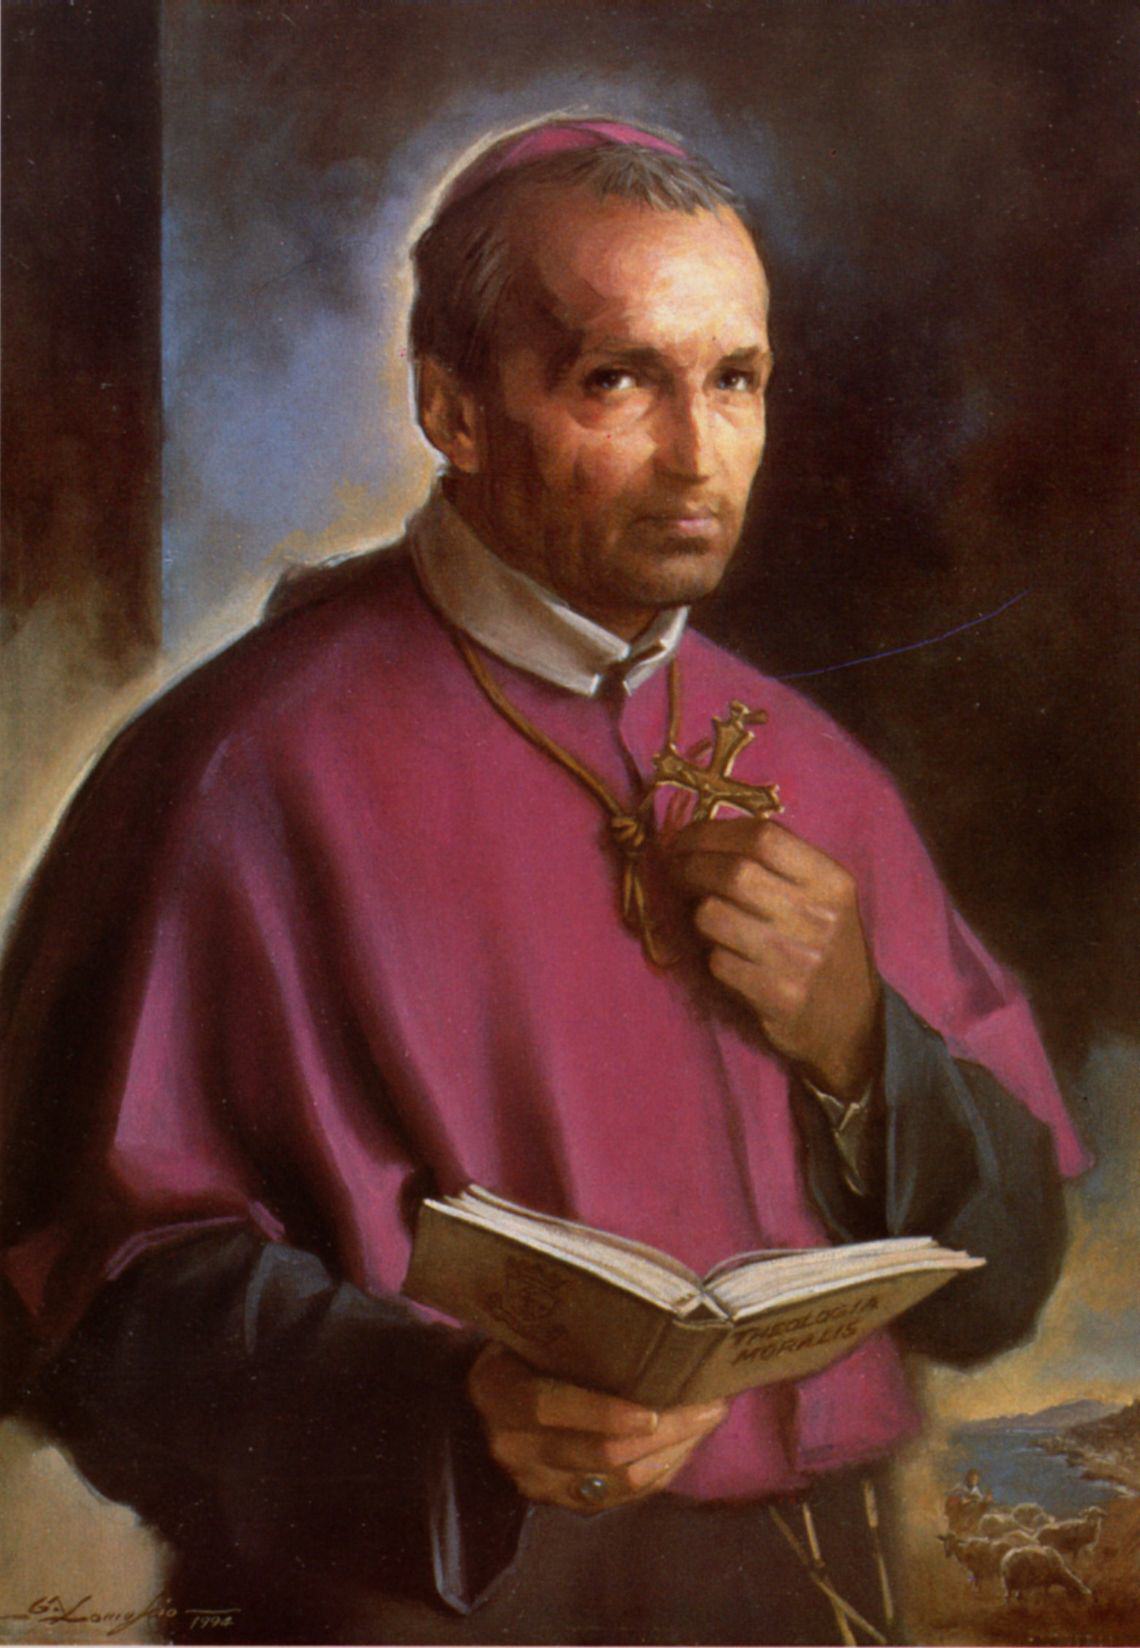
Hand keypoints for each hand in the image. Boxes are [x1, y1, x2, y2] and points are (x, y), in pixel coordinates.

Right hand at [467, 1343, 726, 1513]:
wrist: (486, 1396)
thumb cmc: (519, 1345)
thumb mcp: (528, 1330)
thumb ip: (568, 1329)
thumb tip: (647, 1304)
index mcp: (499, 1391)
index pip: (549, 1408)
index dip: (602, 1413)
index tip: (652, 1409)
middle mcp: (512, 1445)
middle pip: (597, 1452)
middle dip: (663, 1432)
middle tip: (710, 1405)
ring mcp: (534, 1480)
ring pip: (616, 1480)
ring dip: (672, 1451)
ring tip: (708, 1418)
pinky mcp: (558, 1500)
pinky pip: (619, 1496)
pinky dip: (659, 1472)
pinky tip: (685, 1444)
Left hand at [669, 816, 879, 1097]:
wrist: (852, 1023)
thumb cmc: (827, 948)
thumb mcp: (824, 898)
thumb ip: (777, 864)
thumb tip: (701, 837)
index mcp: (831, 881)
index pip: (763, 836)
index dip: (711, 833)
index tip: (684, 840)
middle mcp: (818, 916)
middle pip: (733, 872)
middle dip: (689, 866)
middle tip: (674, 872)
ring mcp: (798, 959)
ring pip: (713, 915)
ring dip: (695, 912)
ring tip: (700, 915)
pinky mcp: (777, 997)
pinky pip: (717, 961)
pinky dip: (709, 955)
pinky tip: (720, 954)